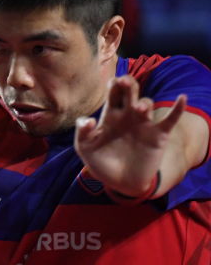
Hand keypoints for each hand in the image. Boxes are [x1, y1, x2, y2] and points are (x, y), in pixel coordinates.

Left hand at [75, 75, 186, 196]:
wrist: (121, 182)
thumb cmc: (101, 162)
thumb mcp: (85, 148)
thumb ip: (83, 132)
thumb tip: (88, 120)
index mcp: (110, 115)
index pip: (113, 93)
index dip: (113, 85)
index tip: (113, 82)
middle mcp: (128, 115)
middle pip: (130, 92)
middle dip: (128, 84)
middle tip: (124, 81)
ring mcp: (144, 124)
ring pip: (146, 104)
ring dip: (144, 103)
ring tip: (138, 109)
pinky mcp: (158, 135)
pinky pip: (170, 119)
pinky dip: (177, 109)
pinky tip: (182, 98)